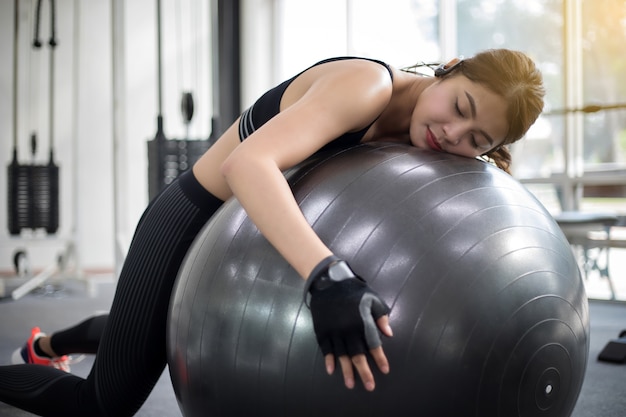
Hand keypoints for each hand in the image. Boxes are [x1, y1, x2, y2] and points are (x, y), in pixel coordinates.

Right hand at [306, 256, 392, 390]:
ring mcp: (334, 331)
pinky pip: (326, 349)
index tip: (384, 370)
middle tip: (369, 386)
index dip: (380, 358)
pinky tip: (331, 370)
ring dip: (346, 370)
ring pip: (341, 355)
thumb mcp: (372, 299)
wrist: (329, 281)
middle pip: (357, 355)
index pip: (373, 344)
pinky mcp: (322, 330)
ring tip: (350, 384)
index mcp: (362, 322)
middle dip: (364, 372)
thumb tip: (389, 333)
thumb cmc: (354, 290)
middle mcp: (348, 330)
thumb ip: (381, 316)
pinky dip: (328, 360)